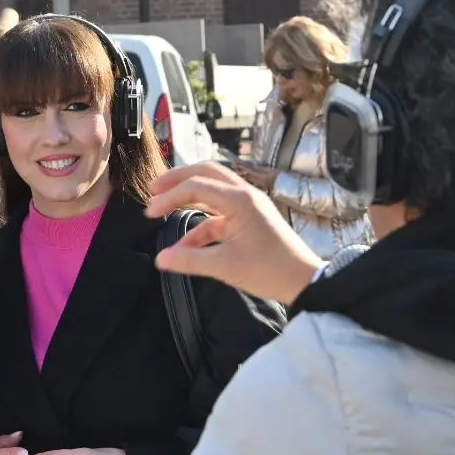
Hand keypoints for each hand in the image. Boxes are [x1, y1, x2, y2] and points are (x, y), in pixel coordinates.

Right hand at [146, 162, 323, 303]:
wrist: (304, 281)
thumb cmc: (270, 271)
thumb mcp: (225, 267)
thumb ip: (189, 260)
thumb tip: (160, 259)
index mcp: (239, 200)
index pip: (195, 186)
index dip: (169, 197)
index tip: (150, 213)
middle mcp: (245, 195)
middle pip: (205, 173)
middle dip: (177, 180)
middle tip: (154, 191)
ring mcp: (249, 205)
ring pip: (213, 189)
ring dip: (189, 196)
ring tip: (165, 208)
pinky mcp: (251, 218)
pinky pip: (221, 212)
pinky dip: (202, 223)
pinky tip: (187, 244)